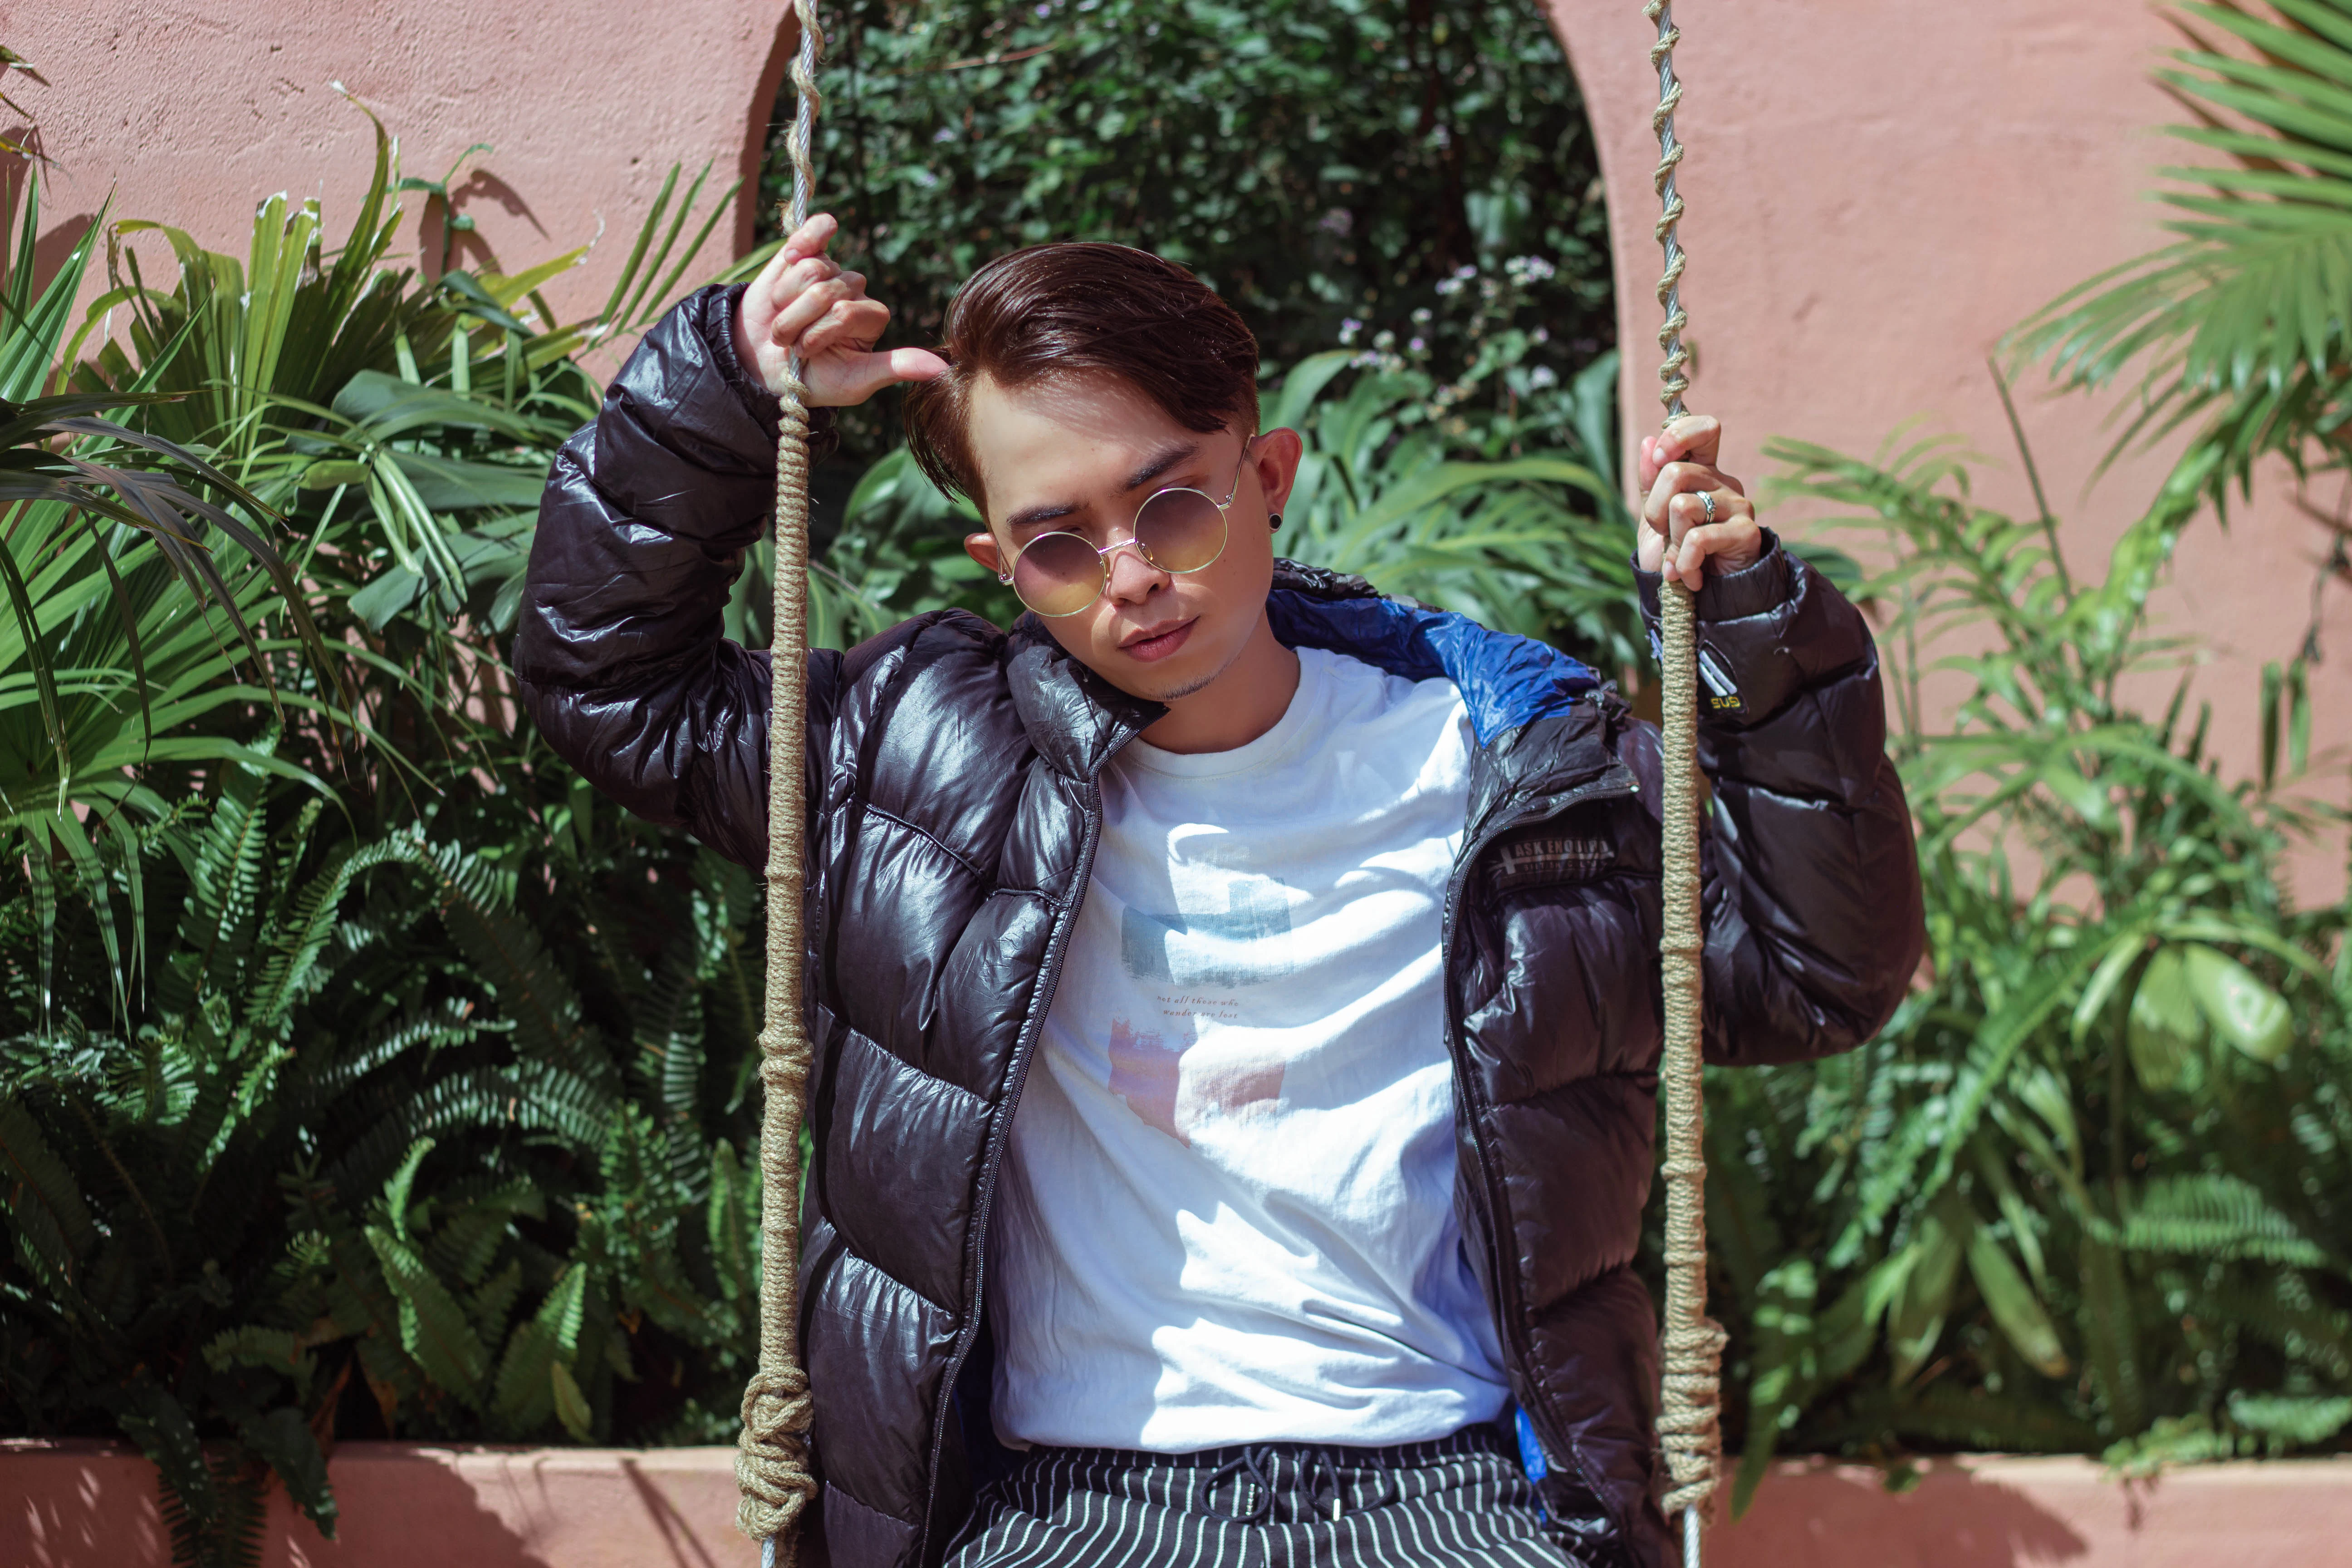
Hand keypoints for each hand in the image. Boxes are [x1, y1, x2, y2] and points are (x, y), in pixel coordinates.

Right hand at [733, 213, 946, 406]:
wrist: (765, 365)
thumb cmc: (813, 378)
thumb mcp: (854, 382)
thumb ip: (895, 368)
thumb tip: (944, 369)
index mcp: (872, 318)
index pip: (845, 313)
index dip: (818, 333)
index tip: (806, 353)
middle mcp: (854, 290)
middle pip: (825, 291)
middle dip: (798, 321)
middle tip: (791, 340)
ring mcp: (829, 269)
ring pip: (810, 269)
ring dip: (786, 301)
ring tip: (784, 319)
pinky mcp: (806, 250)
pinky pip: (816, 229)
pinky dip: (801, 241)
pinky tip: (791, 257)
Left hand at [1635, 414, 1762, 588]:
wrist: (1702, 601)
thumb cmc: (1676, 555)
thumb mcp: (1655, 518)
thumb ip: (1651, 481)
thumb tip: (1647, 441)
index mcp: (1704, 472)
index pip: (1704, 430)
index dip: (1678, 436)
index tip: (1658, 459)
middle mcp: (1724, 483)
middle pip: (1676, 473)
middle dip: (1655, 511)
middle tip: (1663, 535)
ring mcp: (1738, 506)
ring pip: (1682, 506)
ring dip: (1670, 541)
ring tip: (1677, 560)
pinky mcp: (1746, 532)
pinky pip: (1699, 538)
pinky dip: (1683, 562)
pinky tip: (1689, 576)